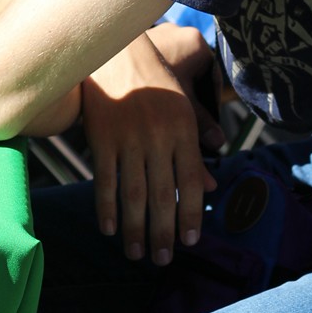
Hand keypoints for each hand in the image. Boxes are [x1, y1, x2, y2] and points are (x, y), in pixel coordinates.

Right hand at [82, 29, 217, 265]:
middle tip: (162, 260)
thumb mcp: (181, 109)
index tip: (189, 241)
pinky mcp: (102, 137)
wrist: (114, 52)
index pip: (191, 182)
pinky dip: (106, 208)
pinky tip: (109, 228)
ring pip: (133, 194)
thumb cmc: (153, 82)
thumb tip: (210, 188)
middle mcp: (158, 136)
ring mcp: (128, 138)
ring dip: (135, 228)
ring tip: (137, 253)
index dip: (190, 214)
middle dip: (163, 232)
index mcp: (183, 129)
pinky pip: (105, 180)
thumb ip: (195, 149)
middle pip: (162, 195)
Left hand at [148, 23, 226, 152]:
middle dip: (187, 101)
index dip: (208, 109)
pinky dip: (154, 82)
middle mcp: (178, 32)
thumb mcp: (177, 107)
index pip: (211, 83)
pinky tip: (144, 102)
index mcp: (195, 43)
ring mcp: (158, 33)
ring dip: (171, 93)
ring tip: (161, 116)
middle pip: (192, 76)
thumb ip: (200, 126)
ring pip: (173, 71)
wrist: (95, 58)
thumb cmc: (142, 84)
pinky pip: (156, 64)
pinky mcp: (139, 40)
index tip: (201, 130)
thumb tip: (217, 149)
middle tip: (181, 127)